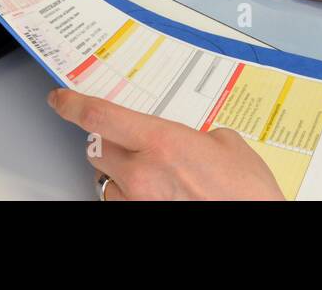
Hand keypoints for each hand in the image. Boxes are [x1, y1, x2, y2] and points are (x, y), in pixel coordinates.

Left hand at [47, 90, 283, 199]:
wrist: (260, 222)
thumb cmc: (248, 196)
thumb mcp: (229, 147)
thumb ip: (199, 136)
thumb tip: (192, 139)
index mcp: (161, 142)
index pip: (99, 116)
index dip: (73, 104)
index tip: (61, 98)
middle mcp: (142, 175)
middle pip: (98, 148)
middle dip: (108, 142)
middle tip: (127, 140)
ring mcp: (139, 204)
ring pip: (108, 181)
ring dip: (121, 174)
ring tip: (153, 175)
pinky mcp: (142, 220)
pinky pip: (123, 205)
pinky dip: (133, 197)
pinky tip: (158, 194)